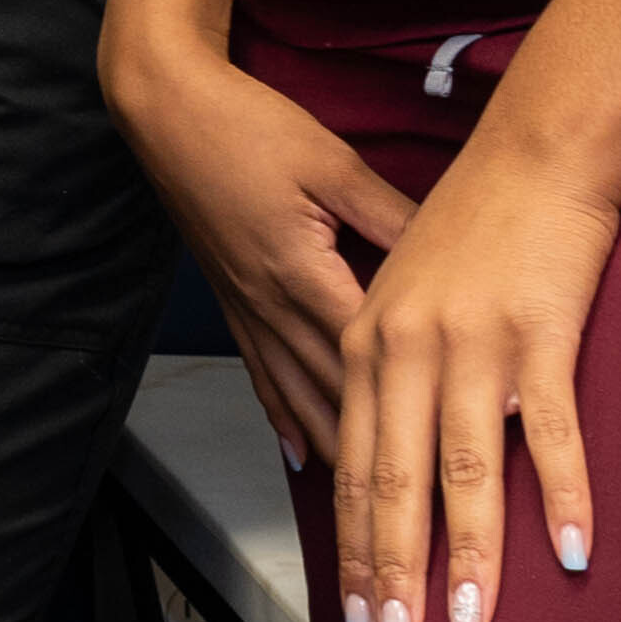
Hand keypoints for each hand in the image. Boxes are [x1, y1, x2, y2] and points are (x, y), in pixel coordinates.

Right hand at [112, 42, 415, 470]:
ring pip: (297, 396)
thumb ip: (392, 214)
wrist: (166, 111)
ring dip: (333, 451)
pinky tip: (299, 452)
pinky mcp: (233, 301)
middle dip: (373, 459)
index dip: (407, 410)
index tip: (443, 453)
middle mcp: (272, 303)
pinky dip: (283, 419)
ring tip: (367, 509)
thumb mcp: (331, 163)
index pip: (367, 359)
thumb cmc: (245, 126)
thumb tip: (454, 258)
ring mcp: (248, 308)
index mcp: (302, 271)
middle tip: (405, 510)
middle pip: (333, 395)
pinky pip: (262, 375)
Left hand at [334, 136, 619, 621]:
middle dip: (394, 572)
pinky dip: (562, 495)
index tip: (356, 611)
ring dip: (471, 557)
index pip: (352, 465)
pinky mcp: (540, 335)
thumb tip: (381, 451)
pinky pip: (551, 433)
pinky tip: (572, 551)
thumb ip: (386, 367)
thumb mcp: (400, 293)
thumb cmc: (472, 230)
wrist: (534, 155)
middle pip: (395, 482)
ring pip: (465, 471)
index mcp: (367, 345)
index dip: (353, 544)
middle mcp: (407, 350)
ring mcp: (473, 345)